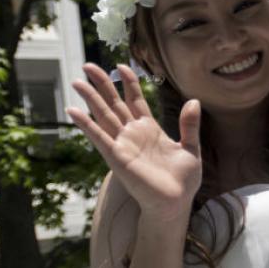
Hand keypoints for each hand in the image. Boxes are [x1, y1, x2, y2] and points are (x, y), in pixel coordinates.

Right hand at [68, 64, 201, 219]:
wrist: (175, 202)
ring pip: (103, 116)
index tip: (121, 65)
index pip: (136, 100)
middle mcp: (133, 134)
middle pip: (114, 103)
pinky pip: (99, 137)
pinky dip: (86, 124)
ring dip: (90, 99)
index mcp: (150, 129)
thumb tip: (195, 101)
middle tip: (88, 65)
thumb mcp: (191, 148)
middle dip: (102, 84)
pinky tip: (74, 111)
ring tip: (77, 81)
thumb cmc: (182, 180)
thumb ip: (190, 125)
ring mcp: (123, 144)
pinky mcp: (117, 157)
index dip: (129, 83)